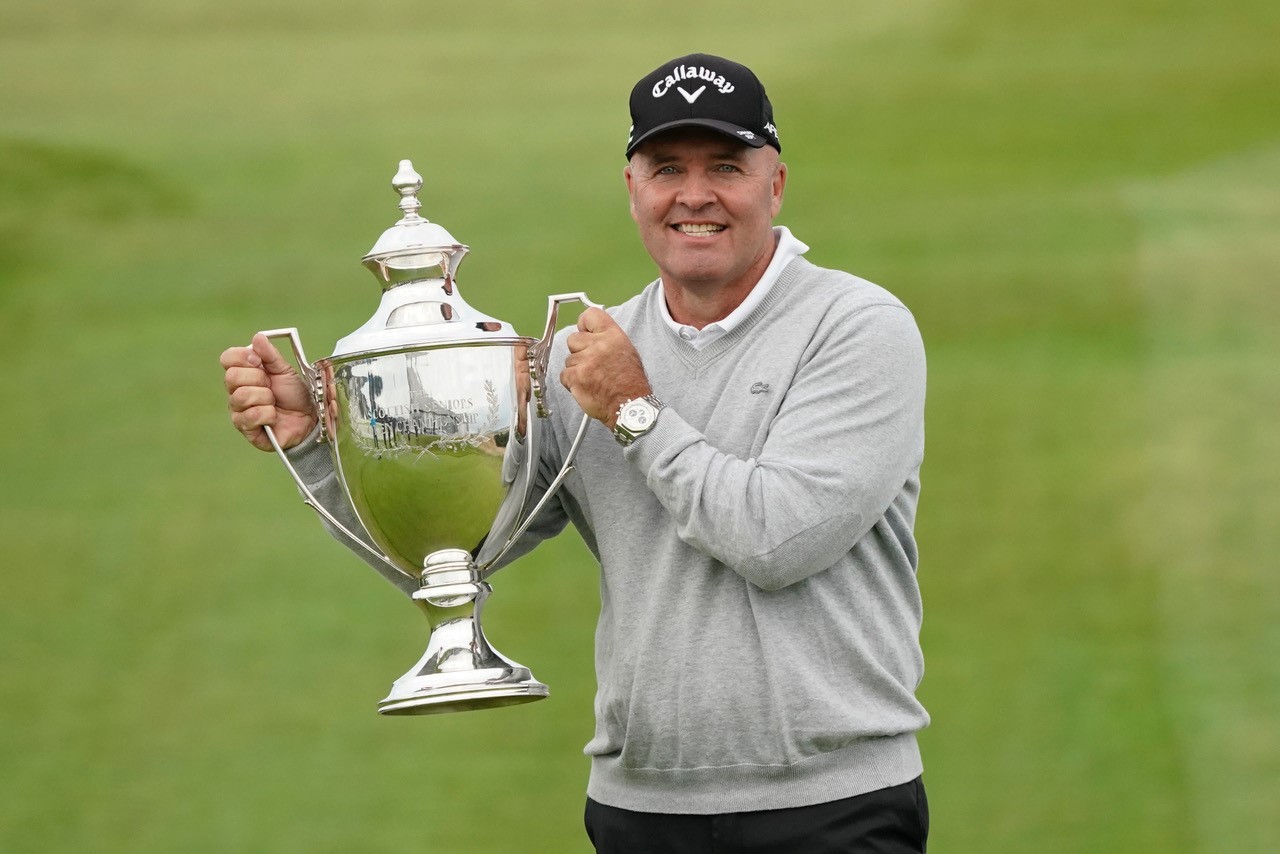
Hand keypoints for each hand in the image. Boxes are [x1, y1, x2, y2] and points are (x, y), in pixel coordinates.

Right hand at [220, 332, 318, 450]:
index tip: (259, 362)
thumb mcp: (285, 371)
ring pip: (241, 396)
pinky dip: (268, 414)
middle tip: (271, 386)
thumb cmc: (295, 395)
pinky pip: (250, 416)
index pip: (227, 358)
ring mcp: (238, 411)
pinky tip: (274, 416)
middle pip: (232, 377)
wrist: (309, 418)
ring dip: (265, 397)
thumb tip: (258, 337)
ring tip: (274, 402)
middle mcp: (236, 391)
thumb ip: (271, 355)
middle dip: (259, 379)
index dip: (243, 357)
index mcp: (243, 373)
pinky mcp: (246, 429)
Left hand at [560, 308, 651, 427]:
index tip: (585, 333)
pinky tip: (586, 387)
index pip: (590, 315)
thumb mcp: (626, 351)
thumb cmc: (630, 382)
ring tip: (592, 379)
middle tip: (591, 364)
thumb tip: (589, 333)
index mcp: (613, 336)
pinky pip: (564, 375)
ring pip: (568, 360)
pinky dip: (571, 382)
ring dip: (576, 369)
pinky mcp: (576, 377)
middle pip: (572, 339)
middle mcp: (599, 345)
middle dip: (578, 351)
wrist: (630, 406)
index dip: (583, 325)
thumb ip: (607, 339)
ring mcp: (586, 361)